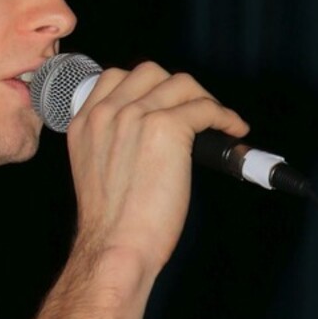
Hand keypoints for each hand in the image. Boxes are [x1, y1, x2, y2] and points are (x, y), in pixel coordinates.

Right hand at [66, 61, 249, 279]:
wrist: (115, 245)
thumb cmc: (112, 223)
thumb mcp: (96, 169)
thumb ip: (112, 142)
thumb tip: (150, 133)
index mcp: (85, 123)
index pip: (116, 78)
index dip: (147, 87)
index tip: (164, 103)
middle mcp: (106, 113)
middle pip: (150, 72)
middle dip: (177, 88)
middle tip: (195, 112)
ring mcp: (136, 116)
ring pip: (181, 84)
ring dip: (205, 100)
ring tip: (218, 121)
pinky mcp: (166, 128)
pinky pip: (204, 108)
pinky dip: (224, 116)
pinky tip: (233, 130)